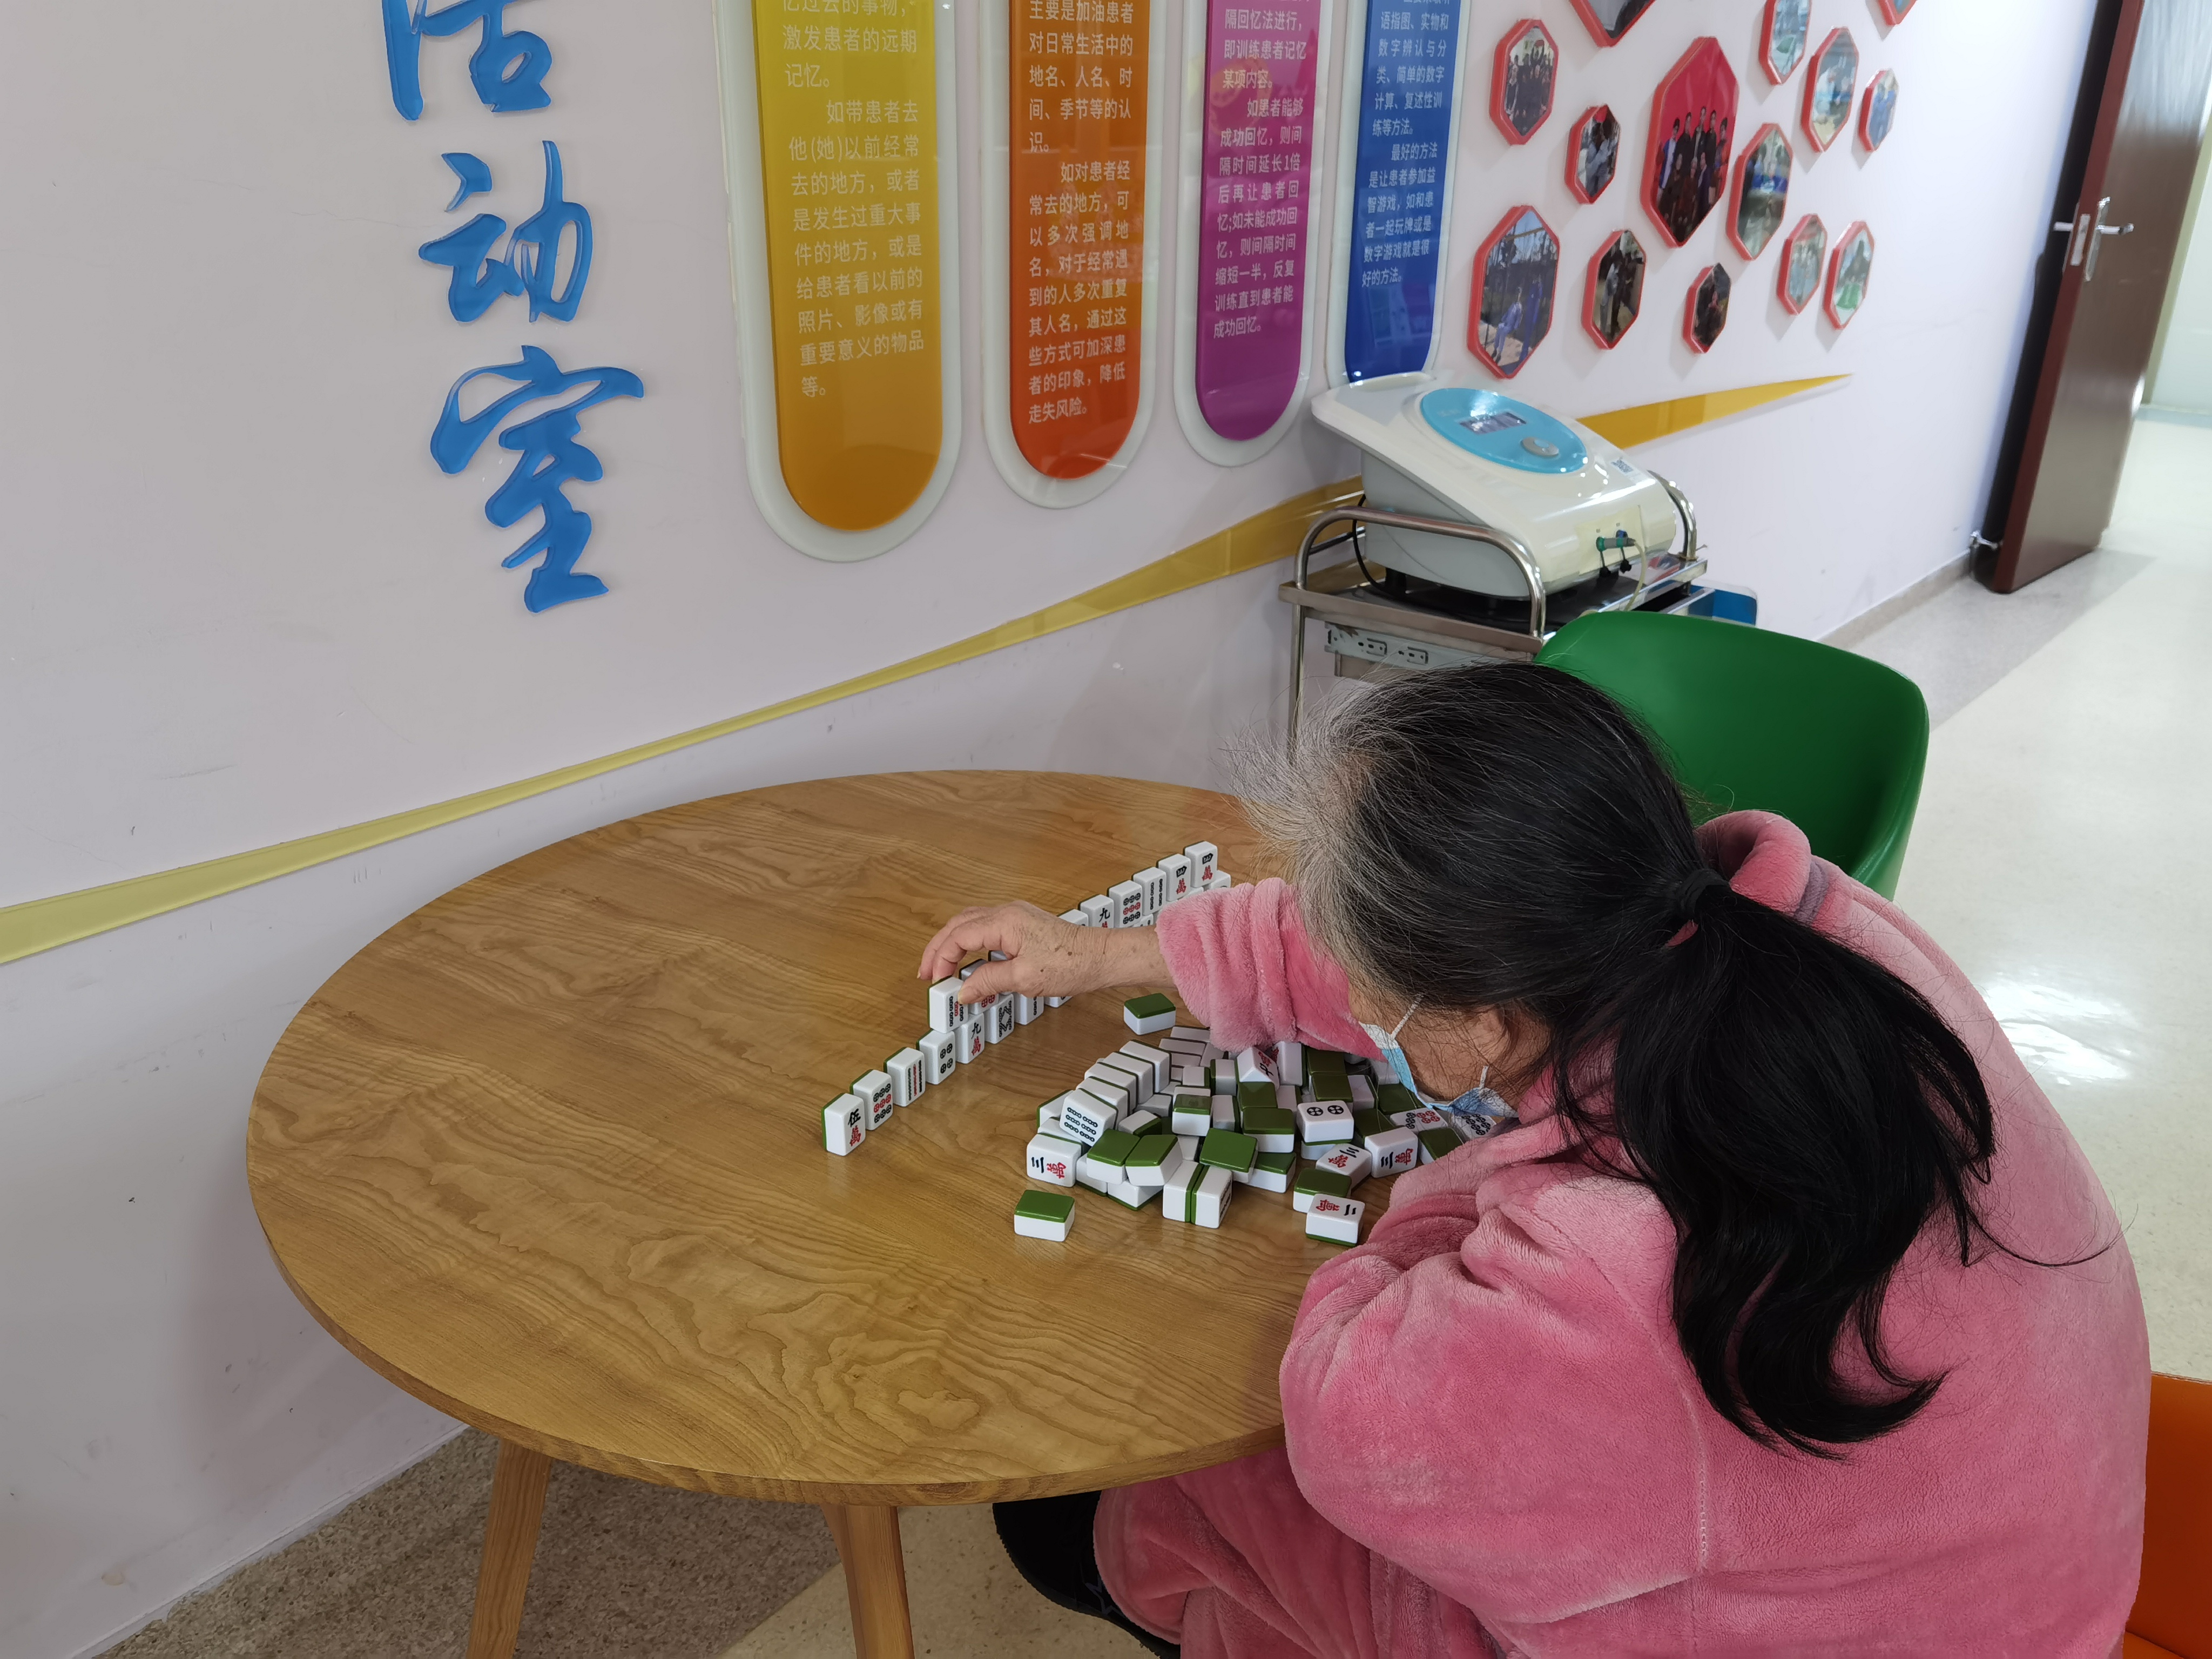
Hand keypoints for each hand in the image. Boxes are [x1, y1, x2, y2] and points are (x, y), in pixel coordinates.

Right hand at [916, 901, 1170, 1005]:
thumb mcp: (1023, 979)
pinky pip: (987, 931)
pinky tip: (973, 967)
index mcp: (1003, 921)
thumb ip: (988, 982)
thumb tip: (962, 991)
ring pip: (971, 925)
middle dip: (939, 949)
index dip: (941, 958)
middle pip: (959, 925)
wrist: (1101, 957)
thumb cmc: (1070, 964)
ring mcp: (1015, 917)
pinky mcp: (1023, 926)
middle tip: (926, 974)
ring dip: (954, 946)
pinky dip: (972, 946)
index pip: (958, 936)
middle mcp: (1006, 912)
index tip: (936, 981)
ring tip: (943, 969)